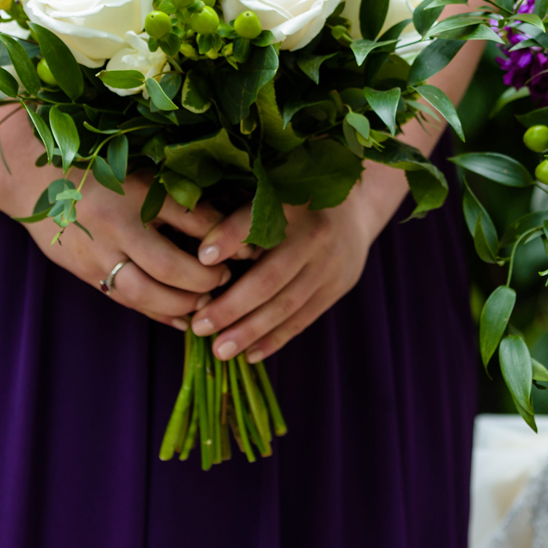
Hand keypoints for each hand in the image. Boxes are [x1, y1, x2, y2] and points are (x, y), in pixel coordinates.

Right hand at [20, 173, 228, 328]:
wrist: (33, 180)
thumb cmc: (98, 169)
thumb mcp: (139, 169)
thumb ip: (176, 192)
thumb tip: (228, 219)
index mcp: (136, 190)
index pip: (194, 218)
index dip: (229, 236)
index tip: (255, 246)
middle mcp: (116, 224)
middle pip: (172, 267)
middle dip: (208, 279)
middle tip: (228, 278)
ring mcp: (97, 253)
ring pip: (148, 294)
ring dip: (184, 303)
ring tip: (208, 301)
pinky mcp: (86, 273)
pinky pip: (129, 302)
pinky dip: (160, 313)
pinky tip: (184, 318)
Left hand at [185, 166, 406, 362]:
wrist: (354, 210)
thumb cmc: (291, 203)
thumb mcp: (270, 194)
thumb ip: (236, 213)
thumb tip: (193, 247)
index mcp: (291, 201)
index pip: (257, 220)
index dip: (229, 238)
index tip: (201, 258)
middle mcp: (315, 233)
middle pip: (269, 276)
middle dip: (231, 306)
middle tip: (199, 325)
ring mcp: (331, 263)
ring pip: (286, 304)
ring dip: (250, 331)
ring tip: (219, 349)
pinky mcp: (338, 286)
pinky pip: (303, 318)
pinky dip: (275, 339)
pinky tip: (250, 354)